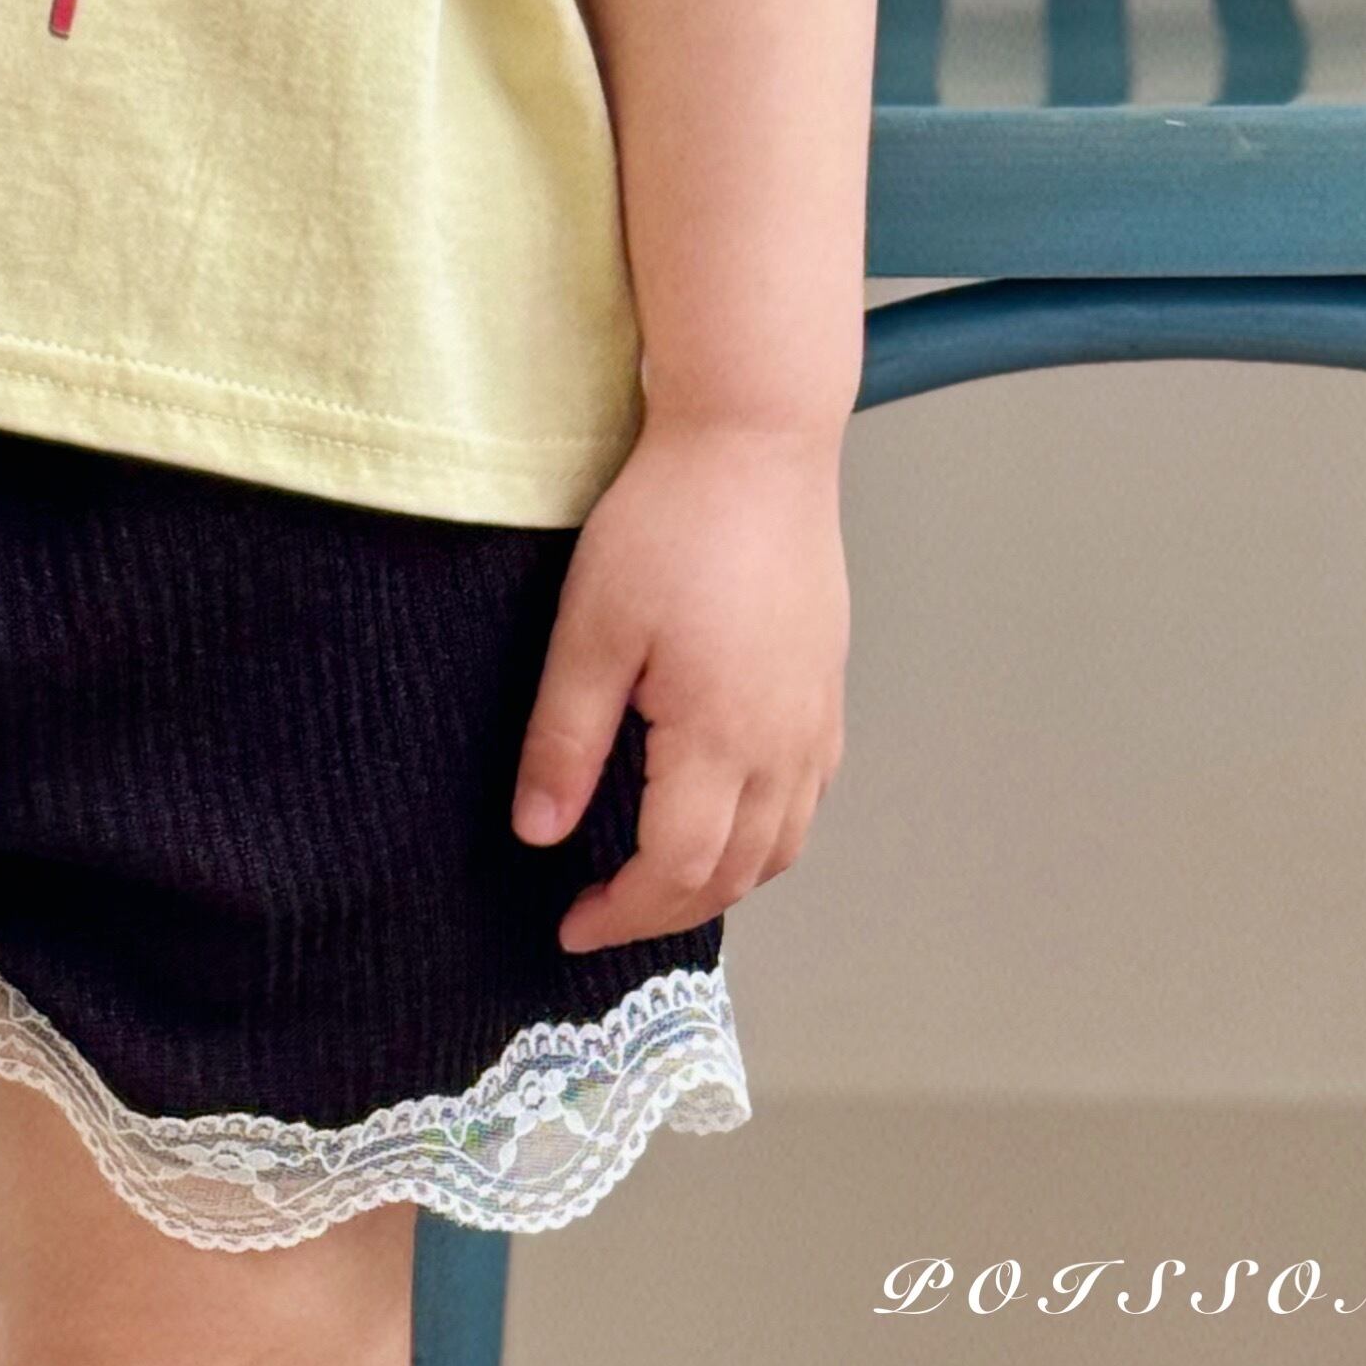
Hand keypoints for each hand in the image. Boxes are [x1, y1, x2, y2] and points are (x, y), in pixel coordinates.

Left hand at [513, 414, 847, 952]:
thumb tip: (539, 834)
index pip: (674, 870)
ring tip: (658, 882)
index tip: (571, 924)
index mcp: (721, 739)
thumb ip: (564, 742)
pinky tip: (725, 822)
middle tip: (602, 914)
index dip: (621, 913)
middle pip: (734, 874)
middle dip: (665, 912)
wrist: (757, 441)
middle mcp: (783, 744)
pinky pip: (808, 799)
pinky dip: (767, 839)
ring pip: (783, 846)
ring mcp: (814, 719)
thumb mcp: (590, 631)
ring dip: (721, 883)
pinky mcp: (826, 690)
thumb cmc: (671, 521)